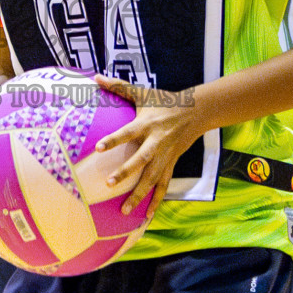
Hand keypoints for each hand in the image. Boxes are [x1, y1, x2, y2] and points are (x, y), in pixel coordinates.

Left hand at [91, 75, 203, 220]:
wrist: (196, 112)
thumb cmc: (164, 101)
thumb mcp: (142, 93)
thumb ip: (118, 86)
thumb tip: (95, 76)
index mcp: (147, 124)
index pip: (127, 133)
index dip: (113, 140)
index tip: (97, 148)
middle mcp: (156, 142)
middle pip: (141, 160)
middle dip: (126, 172)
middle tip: (109, 183)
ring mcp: (165, 156)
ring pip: (152, 178)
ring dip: (139, 194)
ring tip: (125, 209)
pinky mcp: (171, 164)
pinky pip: (163, 186)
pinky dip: (156, 201)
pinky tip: (147, 215)